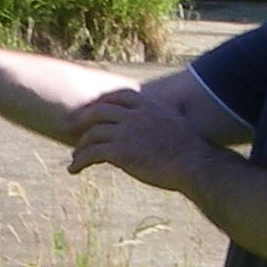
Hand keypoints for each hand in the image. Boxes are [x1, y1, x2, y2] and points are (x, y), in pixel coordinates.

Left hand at [65, 85, 213, 194]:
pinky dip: (79, 162)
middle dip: (82, 120)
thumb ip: (163, 118)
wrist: (194, 164)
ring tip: (76, 157)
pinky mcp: (120, 152)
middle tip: (71, 129)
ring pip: (92, 135)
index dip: (100, 103)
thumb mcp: (177, 123)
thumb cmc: (191, 149)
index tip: (91, 111)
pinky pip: (91, 154)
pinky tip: (74, 170)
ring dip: (80, 146)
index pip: (116, 97)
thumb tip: (165, 120)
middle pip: (98, 112)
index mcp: (147, 105)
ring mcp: (125, 132)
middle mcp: (133, 114)